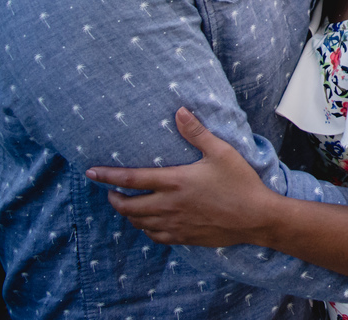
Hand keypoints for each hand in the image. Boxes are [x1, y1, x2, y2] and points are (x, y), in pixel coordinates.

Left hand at [85, 107, 274, 246]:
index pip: (131, 178)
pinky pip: (154, 236)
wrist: (256, 217)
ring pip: (138, 223)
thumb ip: (196, 132)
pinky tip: (149, 223)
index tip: (91, 172)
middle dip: (114, 198)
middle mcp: (169, 205)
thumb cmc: (240, 182)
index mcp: (175, 181)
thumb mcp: (221, 152)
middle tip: (111, 192)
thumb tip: (179, 111)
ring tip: (128, 205)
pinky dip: (145, 229)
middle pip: (128, 206)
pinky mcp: (183, 237)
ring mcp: (175, 224)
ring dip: (128, 214)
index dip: (108, 176)